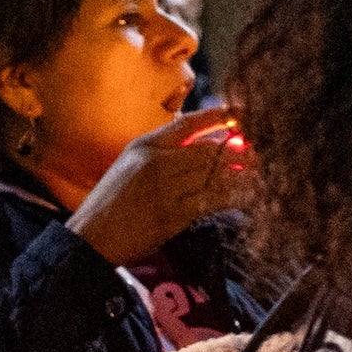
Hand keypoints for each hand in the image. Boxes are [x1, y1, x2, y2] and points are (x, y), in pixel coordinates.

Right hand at [70, 112, 248, 265]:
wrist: (92, 237)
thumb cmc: (111, 201)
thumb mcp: (128, 163)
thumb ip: (159, 149)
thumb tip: (196, 135)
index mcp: (143, 146)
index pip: (187, 124)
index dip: (216, 116)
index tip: (240, 114)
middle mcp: (155, 163)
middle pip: (207, 150)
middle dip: (237, 150)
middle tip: (258, 152)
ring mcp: (165, 190)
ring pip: (213, 175)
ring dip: (240, 173)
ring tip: (259, 171)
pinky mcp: (173, 215)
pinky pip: (211, 201)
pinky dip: (233, 197)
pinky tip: (248, 195)